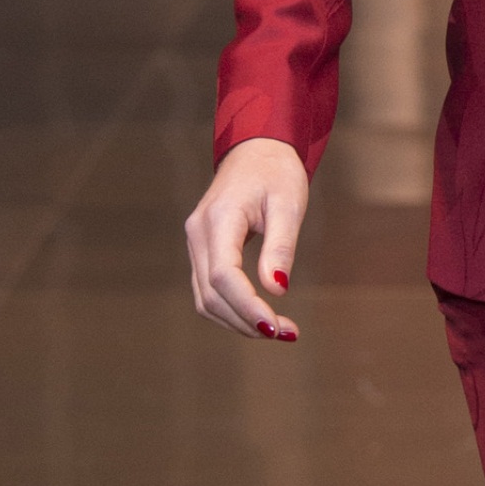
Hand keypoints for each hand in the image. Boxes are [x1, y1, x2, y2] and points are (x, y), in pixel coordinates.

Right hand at [187, 137, 307, 338]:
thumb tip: (277, 289)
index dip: (248, 306)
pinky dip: (232, 310)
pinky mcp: (202, 252)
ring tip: (279, 330)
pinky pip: (209, 290)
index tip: (277, 327)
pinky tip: (261, 316)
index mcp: (219, 218)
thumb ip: (281, 246)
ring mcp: (195, 244)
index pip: (224, 275)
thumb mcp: (289, 204)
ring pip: (205, 299)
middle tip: (288, 333)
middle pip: (211, 294)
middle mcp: (198, 234)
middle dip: (247, 321)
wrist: (256, 151)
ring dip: (239, 321)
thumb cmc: (276, 173)